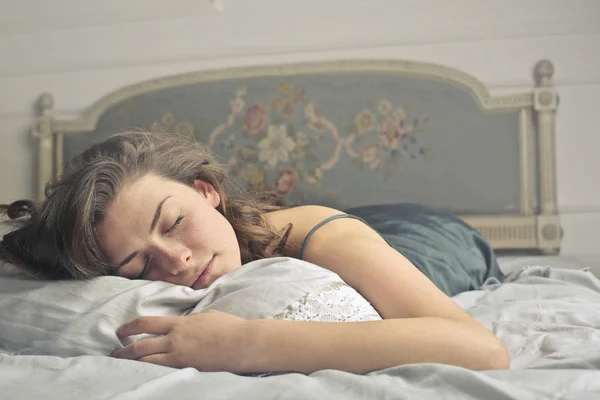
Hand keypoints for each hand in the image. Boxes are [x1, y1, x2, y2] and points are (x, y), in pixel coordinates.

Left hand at [111, 310, 250, 371]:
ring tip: (123, 366)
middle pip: (140, 346)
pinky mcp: (187, 369)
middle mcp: (175, 339)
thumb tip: (184, 324)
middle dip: (123, 351)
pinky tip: (144, 373)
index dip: (129, 327)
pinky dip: (150, 371)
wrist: (242, 343)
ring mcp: (180, 357)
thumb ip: (190, 320)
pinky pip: (162, 371)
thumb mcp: (206, 316)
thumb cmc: (229, 327)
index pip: (146, 323)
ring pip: (147, 361)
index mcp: (179, 323)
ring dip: (133, 364)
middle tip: (114, 354)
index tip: (120, 331)